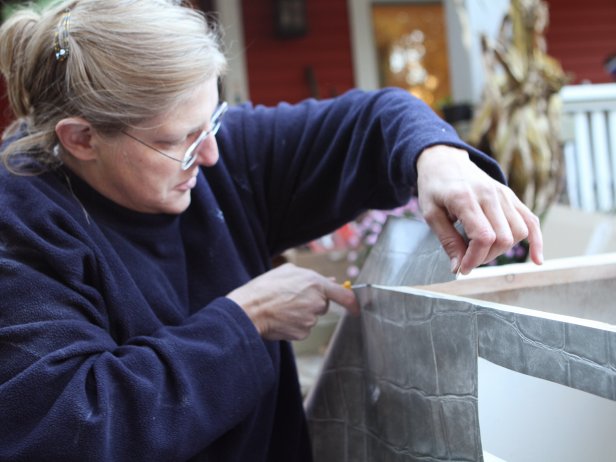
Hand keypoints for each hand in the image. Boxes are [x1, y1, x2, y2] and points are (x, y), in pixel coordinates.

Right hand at [227, 263, 359, 340]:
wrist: (249, 310)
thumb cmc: (265, 288)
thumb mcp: (288, 272)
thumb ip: (312, 276)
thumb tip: (331, 281)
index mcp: (316, 284)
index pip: (344, 295)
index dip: (353, 303)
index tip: (355, 309)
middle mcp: (317, 302)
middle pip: (323, 306)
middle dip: (312, 303)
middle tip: (291, 298)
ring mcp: (311, 319)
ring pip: (311, 318)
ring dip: (301, 314)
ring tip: (281, 307)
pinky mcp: (302, 333)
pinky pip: (303, 329)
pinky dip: (294, 325)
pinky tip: (281, 319)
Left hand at [416, 145, 542, 274]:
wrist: (444, 160)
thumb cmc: (434, 187)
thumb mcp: (431, 214)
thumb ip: (447, 241)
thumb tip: (458, 268)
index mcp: (466, 198)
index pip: (483, 237)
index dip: (475, 259)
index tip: (463, 268)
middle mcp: (489, 195)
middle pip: (503, 238)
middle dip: (486, 257)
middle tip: (468, 259)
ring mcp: (503, 194)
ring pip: (519, 232)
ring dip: (503, 250)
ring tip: (483, 250)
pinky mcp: (511, 196)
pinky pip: (531, 220)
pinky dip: (536, 240)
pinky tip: (536, 259)